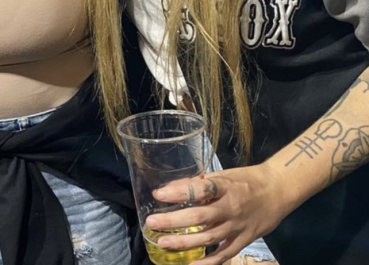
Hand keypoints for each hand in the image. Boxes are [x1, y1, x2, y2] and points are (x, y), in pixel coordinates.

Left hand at [144, 163, 286, 264]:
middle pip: (199, 217)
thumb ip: (198, 183)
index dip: (178, 192)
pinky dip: (208, 262)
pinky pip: (224, 254)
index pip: (199, 190)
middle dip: (173, 221)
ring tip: (163, 243)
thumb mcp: (222, 174)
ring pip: (208, 238)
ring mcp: (237, 227)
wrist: (278, 191)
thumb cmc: (246, 180)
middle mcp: (230, 208)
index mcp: (224, 187)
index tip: (158, 194)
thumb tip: (172, 187)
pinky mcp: (244, 240)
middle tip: (152, 222)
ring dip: (184, 242)